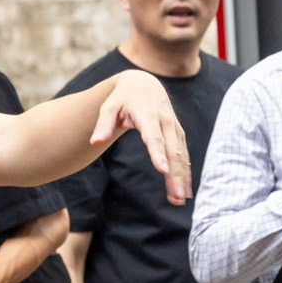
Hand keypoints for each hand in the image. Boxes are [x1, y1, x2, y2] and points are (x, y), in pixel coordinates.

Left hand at [94, 70, 190, 203]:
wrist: (144, 83)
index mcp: (148, 115)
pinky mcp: (178, 133)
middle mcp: (165, 121)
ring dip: (182, 177)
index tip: (163, 170)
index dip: (159, 153)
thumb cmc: (122, 98)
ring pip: (181, 155)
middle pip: (172, 150)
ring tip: (181, 199)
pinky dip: (185, 172)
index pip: (154, 137)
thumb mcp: (109, 107)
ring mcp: (174, 127)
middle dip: (175, 174)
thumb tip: (96, 142)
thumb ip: (103, 124)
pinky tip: (185, 190)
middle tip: (177, 196)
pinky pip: (184, 154)